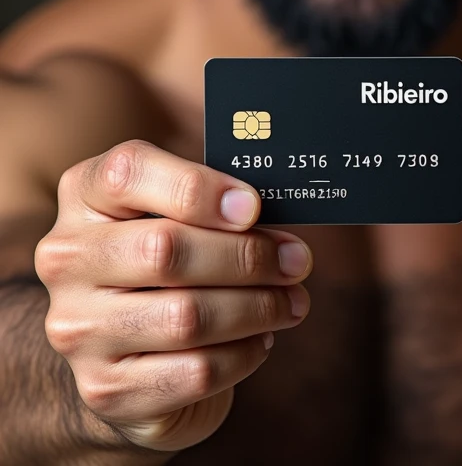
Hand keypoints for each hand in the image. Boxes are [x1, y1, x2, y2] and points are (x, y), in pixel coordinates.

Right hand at [35, 139, 311, 451]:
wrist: (122, 351)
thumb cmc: (162, 261)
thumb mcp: (173, 213)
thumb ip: (209, 200)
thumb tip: (268, 212)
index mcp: (84, 195)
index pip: (129, 172)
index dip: (198, 187)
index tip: (253, 207)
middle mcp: (67, 258)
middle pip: (166, 249)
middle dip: (246, 256)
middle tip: (296, 261)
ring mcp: (78, 328)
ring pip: (186, 317)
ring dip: (256, 308)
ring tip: (291, 302)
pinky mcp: (105, 388)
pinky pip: (193, 372)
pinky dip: (242, 355)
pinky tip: (261, 339)